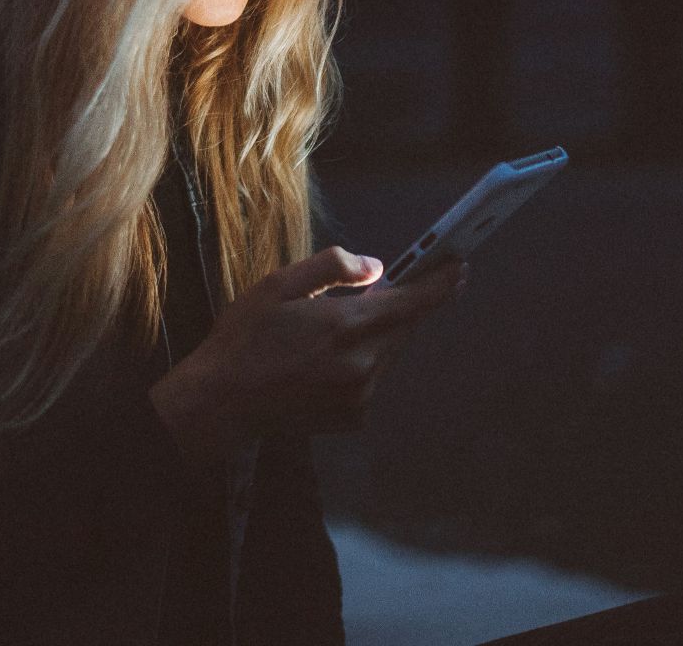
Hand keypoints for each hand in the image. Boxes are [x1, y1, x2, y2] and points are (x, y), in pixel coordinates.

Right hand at [148, 245, 466, 459]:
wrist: (222, 403)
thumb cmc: (245, 338)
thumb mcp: (279, 285)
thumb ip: (333, 268)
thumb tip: (377, 268)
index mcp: (346, 325)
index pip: (414, 302)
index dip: (441, 282)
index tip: (460, 266)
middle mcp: (362, 364)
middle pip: (404, 327)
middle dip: (398, 307)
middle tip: (376, 292)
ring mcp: (360, 395)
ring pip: (388, 353)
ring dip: (374, 336)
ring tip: (327, 332)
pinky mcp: (354, 417)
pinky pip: (372, 379)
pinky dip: (359, 364)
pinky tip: (320, 363)